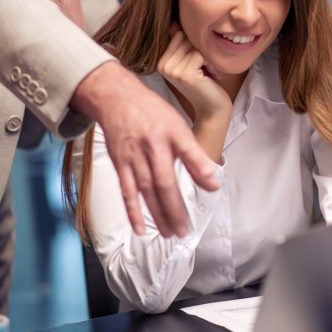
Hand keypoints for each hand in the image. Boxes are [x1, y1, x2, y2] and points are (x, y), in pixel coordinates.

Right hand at [71, 60, 219, 236]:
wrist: (117, 99)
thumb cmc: (152, 113)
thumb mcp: (178, 125)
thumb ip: (194, 154)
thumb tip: (212, 181)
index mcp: (171, 131)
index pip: (188, 149)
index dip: (200, 167)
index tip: (213, 186)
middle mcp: (152, 144)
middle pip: (164, 180)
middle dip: (175, 207)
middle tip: (185, 229)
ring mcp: (133, 155)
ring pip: (146, 190)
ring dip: (158, 214)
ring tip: (170, 233)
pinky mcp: (119, 163)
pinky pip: (126, 190)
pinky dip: (133, 211)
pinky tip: (140, 228)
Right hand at [156, 29, 231, 124]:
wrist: (212, 108)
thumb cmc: (204, 83)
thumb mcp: (190, 61)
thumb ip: (181, 44)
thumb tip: (173, 23)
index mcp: (161, 61)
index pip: (179, 34)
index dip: (193, 45)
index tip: (197, 62)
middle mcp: (163, 66)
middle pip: (186, 38)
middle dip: (200, 49)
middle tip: (205, 68)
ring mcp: (173, 70)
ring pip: (194, 45)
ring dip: (207, 56)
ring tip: (207, 72)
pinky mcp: (186, 75)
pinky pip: (200, 54)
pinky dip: (210, 62)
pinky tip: (211, 75)